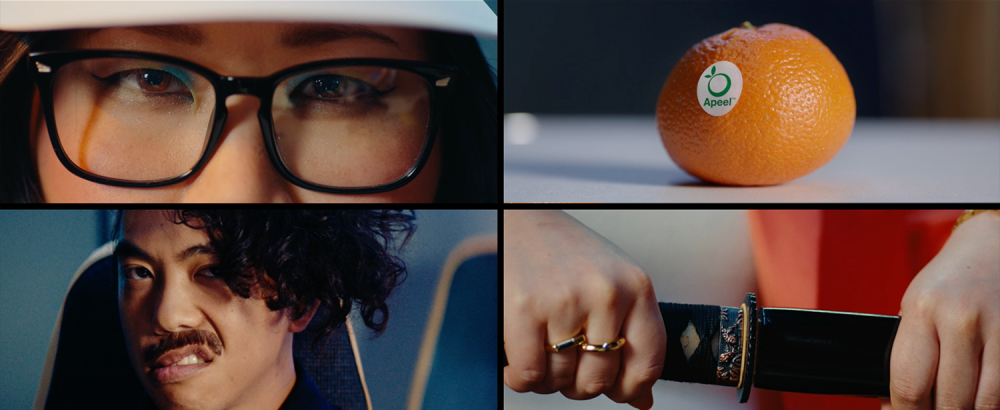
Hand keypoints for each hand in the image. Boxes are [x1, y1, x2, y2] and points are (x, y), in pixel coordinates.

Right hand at [503, 210, 665, 408]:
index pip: (647, 364)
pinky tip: (519, 360)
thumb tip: (641, 399)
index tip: (617, 390)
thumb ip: (631, 336)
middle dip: (580, 384)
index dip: (630, 389)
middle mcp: (606, 294)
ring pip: (561, 381)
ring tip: (542, 354)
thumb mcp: (613, 284)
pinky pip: (530, 374)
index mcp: (636, 287)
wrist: (522, 220)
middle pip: (599, 380)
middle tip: (567, 365)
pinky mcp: (527, 308)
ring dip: (548, 380)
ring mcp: (567, 301)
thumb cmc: (567, 253)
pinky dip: (521, 378)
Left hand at [885, 211, 999, 409]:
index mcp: (922, 311)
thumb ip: (910, 353)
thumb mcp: (916, 307)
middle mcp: (960, 321)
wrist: (993, 247)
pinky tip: (980, 398)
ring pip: (984, 404)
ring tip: (957, 405)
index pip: (908, 383)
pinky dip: (992, 402)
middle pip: (949, 401)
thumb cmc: (949, 281)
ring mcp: (998, 331)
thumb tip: (894, 402)